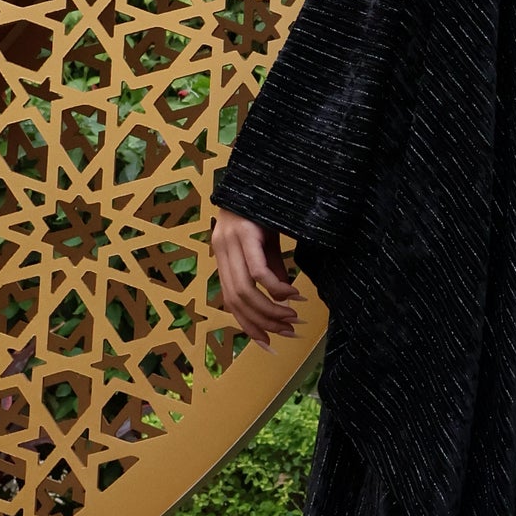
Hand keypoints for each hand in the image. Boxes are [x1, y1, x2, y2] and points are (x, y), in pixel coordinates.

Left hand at [213, 208, 301, 348]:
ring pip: (246, 290)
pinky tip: (293, 293)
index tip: (269, 344)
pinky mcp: (245, 233)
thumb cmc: (264, 207)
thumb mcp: (267, 243)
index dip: (248, 327)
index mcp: (224, 257)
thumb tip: (283, 298)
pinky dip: (276, 287)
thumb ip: (272, 269)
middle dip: (263, 322)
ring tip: (293, 316)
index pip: (230, 302)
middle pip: (237, 301)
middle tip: (289, 331)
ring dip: (270, 310)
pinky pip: (259, 270)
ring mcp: (230, 242)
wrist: (259, 171)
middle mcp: (222, 251)